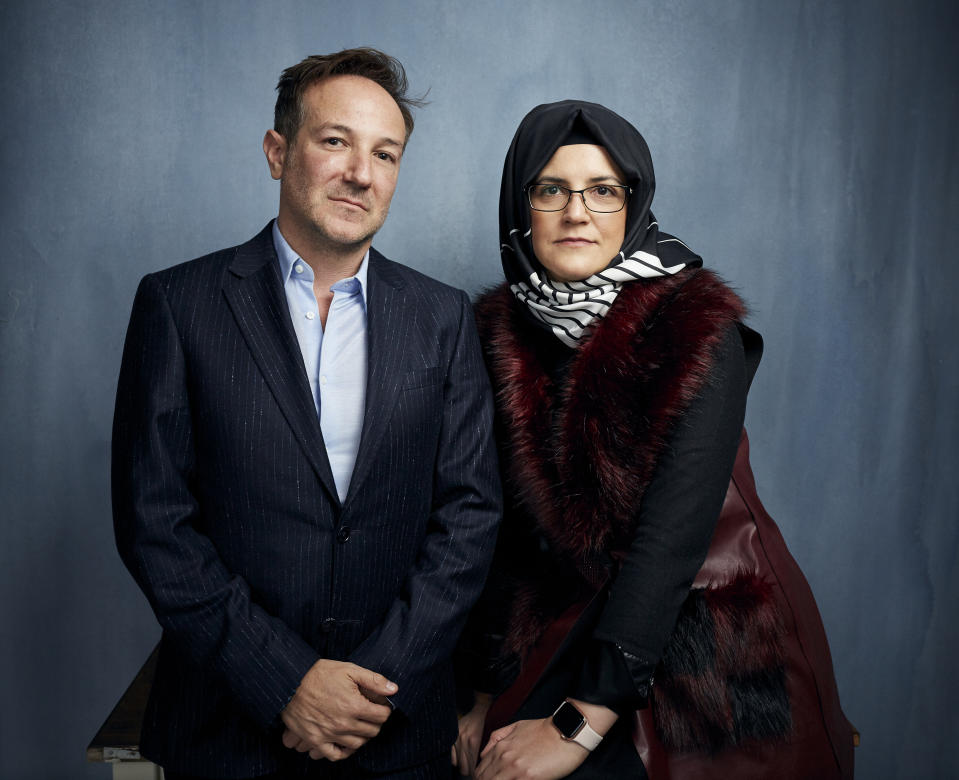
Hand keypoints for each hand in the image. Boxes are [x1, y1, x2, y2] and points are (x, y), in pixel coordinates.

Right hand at [280, 658, 396, 760]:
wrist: (290, 683)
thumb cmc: (319, 674)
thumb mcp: (349, 670)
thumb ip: (373, 680)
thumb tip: (394, 689)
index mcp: (354, 706)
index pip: (382, 716)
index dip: (384, 709)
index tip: (381, 705)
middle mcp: (344, 724)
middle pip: (372, 731)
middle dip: (376, 722)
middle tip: (371, 714)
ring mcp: (330, 734)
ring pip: (357, 744)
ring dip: (363, 736)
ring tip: (361, 725)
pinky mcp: (317, 740)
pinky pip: (336, 755)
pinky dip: (345, 752)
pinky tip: (347, 742)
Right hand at [451, 691, 493, 776]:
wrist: (480, 710)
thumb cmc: (487, 725)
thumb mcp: (489, 739)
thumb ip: (483, 754)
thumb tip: (480, 768)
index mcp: (474, 741)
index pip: (473, 766)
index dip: (475, 772)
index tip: (477, 774)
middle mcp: (463, 740)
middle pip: (464, 767)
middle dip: (469, 770)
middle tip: (473, 770)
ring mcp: (456, 739)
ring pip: (457, 763)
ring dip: (462, 765)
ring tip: (468, 764)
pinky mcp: (451, 738)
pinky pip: (451, 757)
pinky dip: (456, 760)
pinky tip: (461, 758)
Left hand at [474, 717, 588, 779]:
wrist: (566, 730)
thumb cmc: (544, 730)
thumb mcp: (516, 727)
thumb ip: (497, 738)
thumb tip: (483, 753)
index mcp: (500, 748)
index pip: (480, 772)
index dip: (483, 778)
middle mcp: (504, 759)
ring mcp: (515, 770)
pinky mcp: (529, 778)